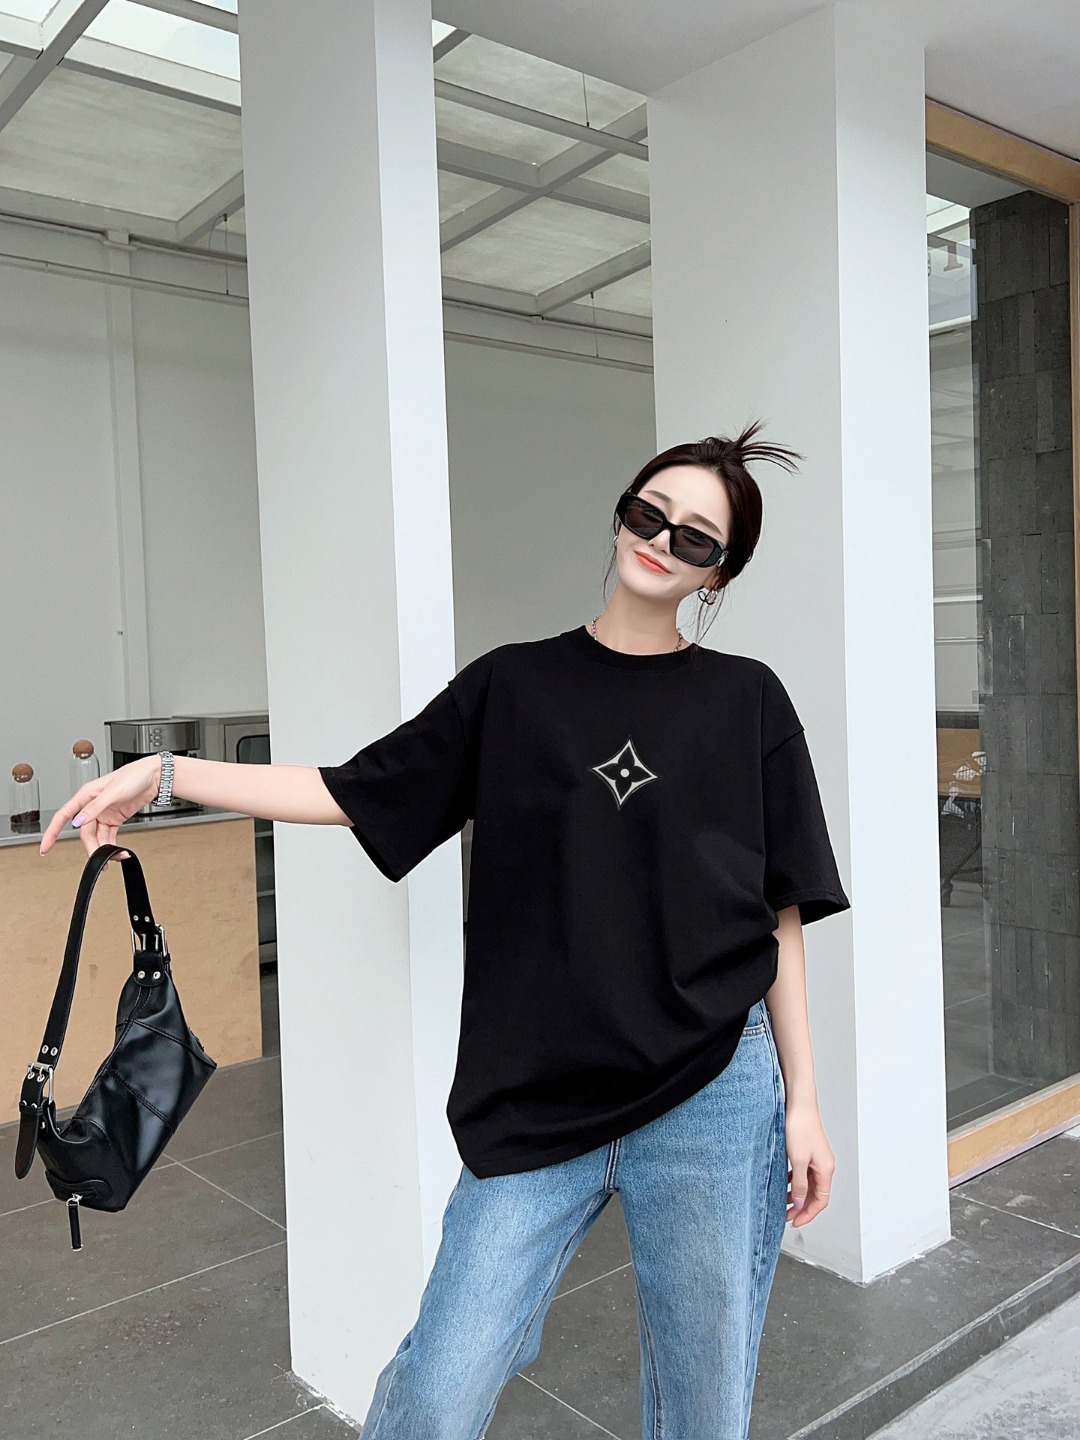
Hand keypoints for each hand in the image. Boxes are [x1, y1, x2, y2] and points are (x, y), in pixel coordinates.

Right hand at [38, 756, 160, 862]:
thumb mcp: (114, 791)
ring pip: (97, 837)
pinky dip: (112, 845)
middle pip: (85, 832)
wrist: (155, 776)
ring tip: (113, 859)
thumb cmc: (135, 775)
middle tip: (99, 861)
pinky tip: (117, 852)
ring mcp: (104, 813)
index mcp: (87, 795)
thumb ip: (95, 807)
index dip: (52, 832)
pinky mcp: (115, 818)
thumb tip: (78, 820)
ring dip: (103, 849)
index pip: (64, 815)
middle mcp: (93, 805)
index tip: (46, 847)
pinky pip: (108, 836)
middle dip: (91, 848)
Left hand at [785, 1098, 834, 1226]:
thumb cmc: (800, 1126)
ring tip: (783, 1203)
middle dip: (802, 1207)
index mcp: (826, 1169)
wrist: (799, 1103)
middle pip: (816, 1194)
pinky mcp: (808, 1151)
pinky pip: (804, 1173)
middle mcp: (824, 1165)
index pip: (820, 1201)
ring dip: (798, 1195)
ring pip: (809, 1184)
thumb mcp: (797, 1160)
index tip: (795, 1222)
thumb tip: (801, 1203)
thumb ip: (800, 1184)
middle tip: (787, 1216)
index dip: (808, 1214)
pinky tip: (785, 1183)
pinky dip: (795, 1182)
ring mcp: (817, 1158)